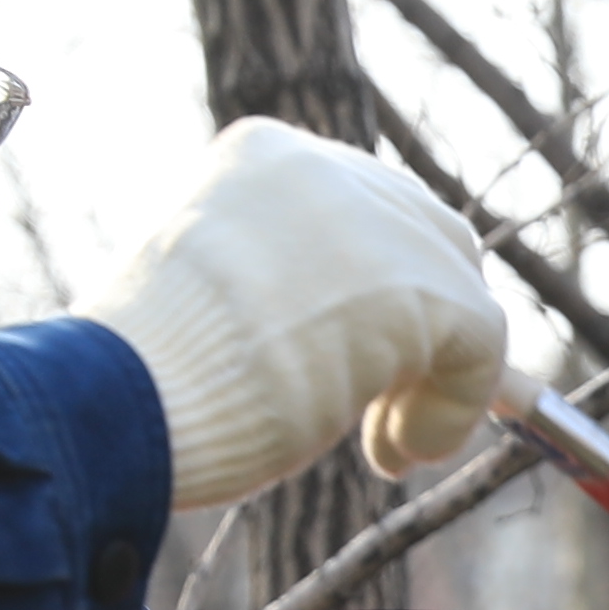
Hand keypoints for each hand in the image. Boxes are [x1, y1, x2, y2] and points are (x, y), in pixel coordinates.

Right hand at [95, 120, 508, 510]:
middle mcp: (327, 167)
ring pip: (459, 291)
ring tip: (382, 442)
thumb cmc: (138, 377)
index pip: (361, 210)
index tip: (351, 363)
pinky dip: (451, 411)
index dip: (374, 290)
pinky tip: (394, 453)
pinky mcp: (421, 290)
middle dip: (418, 326)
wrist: (126, 398)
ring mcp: (379, 223)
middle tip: (376, 408)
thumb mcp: (210, 304)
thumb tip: (355, 353)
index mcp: (263, 156)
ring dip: (435, 376)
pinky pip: (482, 350)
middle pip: (427, 236)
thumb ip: (281, 294)